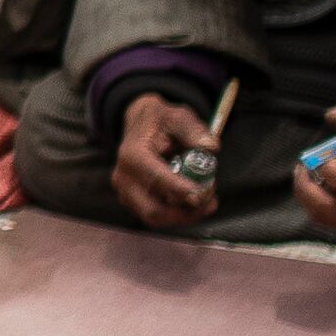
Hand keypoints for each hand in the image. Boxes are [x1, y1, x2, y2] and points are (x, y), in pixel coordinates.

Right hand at [111, 91, 221, 227]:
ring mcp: (126, 193)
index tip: (201, 195)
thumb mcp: (178, 116)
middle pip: (153, 210)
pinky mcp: (133, 203)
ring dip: (185, 215)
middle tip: (210, 200)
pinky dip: (179, 215)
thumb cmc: (160, 122)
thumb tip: (210, 147)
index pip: (154, 178)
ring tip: (207, 202)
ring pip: (156, 218)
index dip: (179, 190)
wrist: (141, 125)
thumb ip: (194, 130)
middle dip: (185, 211)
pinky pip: (157, 218)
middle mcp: (124, 178)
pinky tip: (195, 202)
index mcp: (132, 155)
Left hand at [294, 102, 335, 244]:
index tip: (320, 156)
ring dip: (310, 198)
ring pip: (328, 219)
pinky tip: (325, 192)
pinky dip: (322, 210)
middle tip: (301, 170)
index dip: (324, 169)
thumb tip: (332, 116)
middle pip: (330, 208)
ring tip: (311, 178)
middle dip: (306, 188)